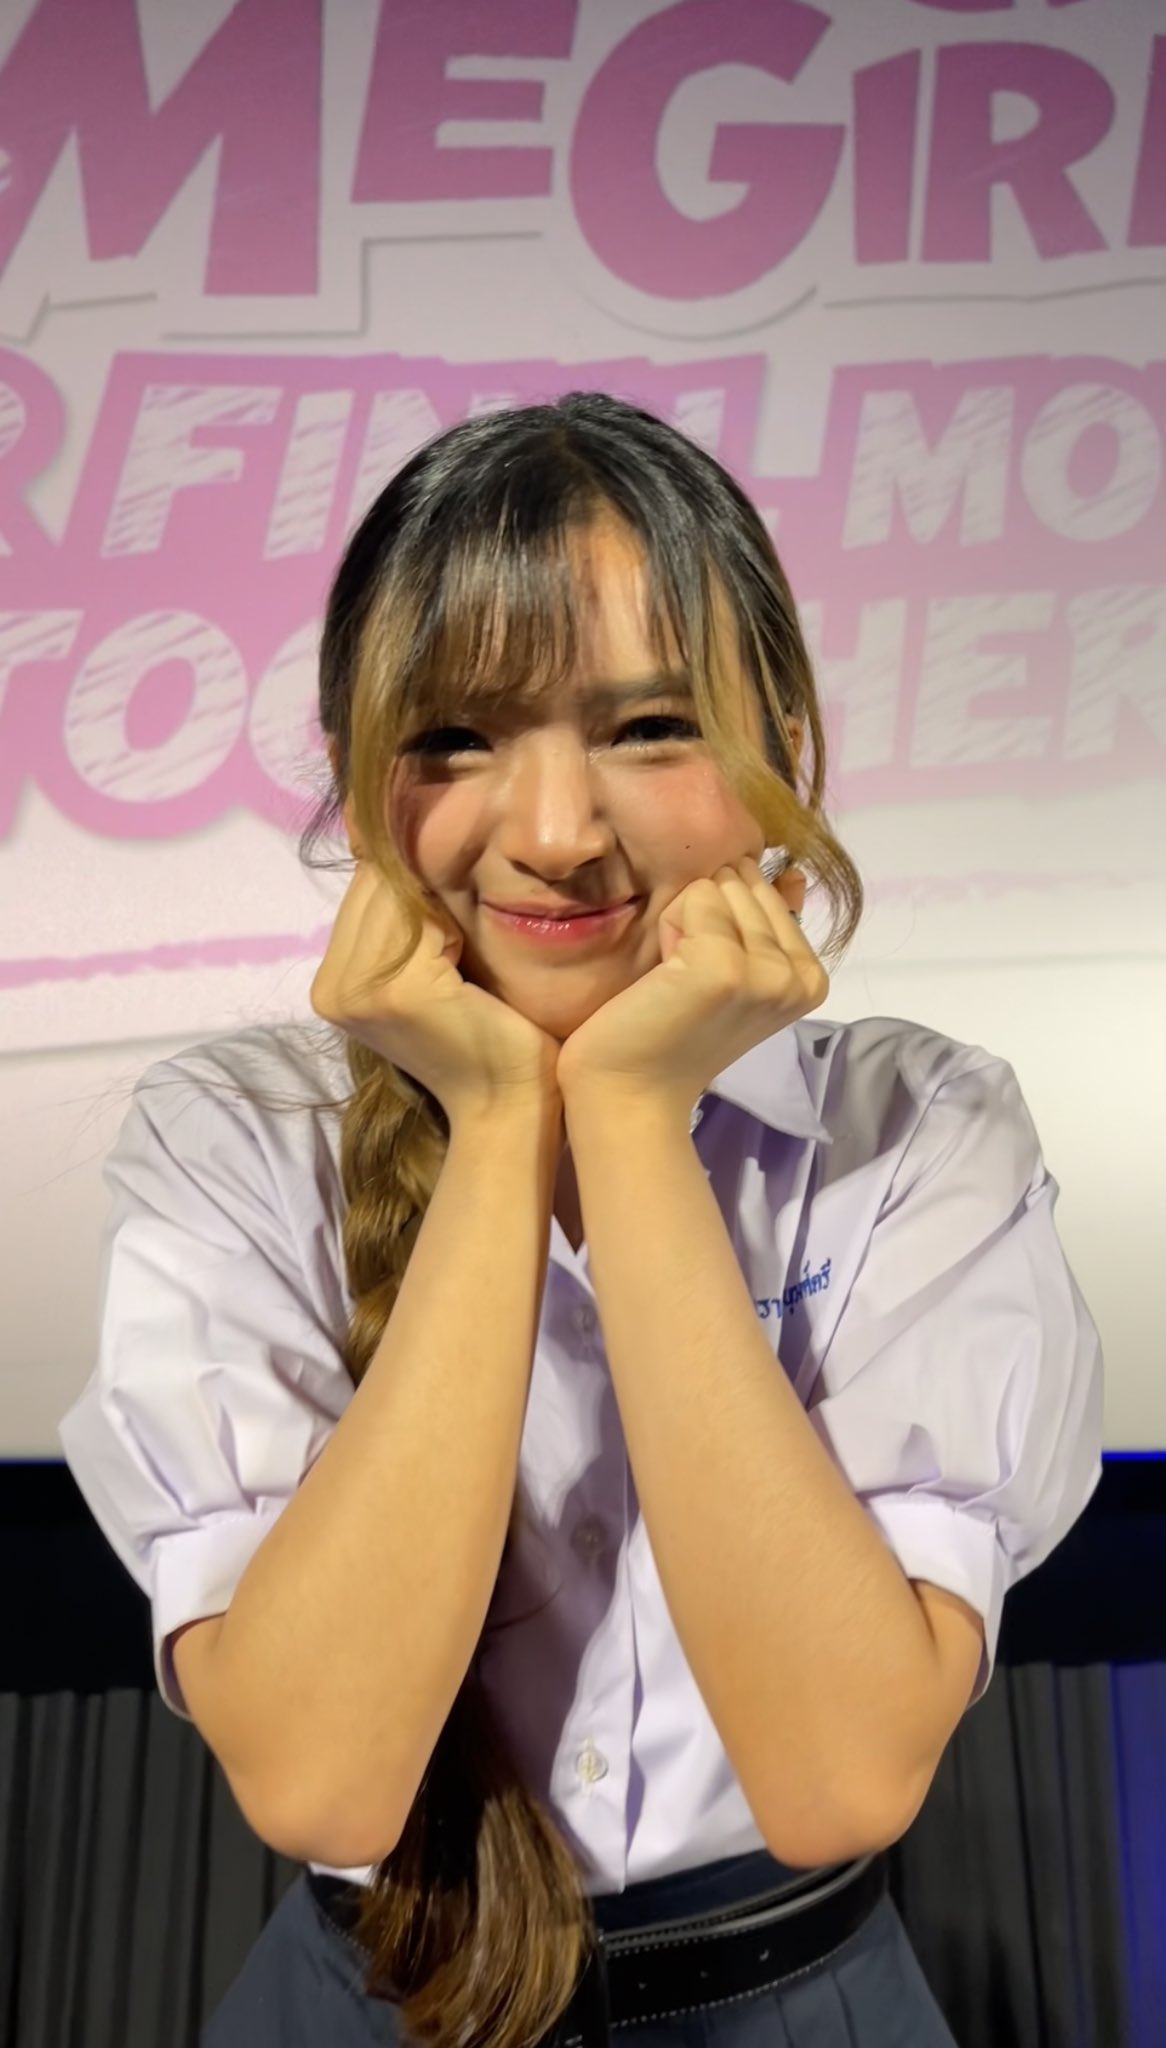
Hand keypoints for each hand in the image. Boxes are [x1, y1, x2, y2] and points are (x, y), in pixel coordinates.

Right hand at [310, 863, 561, 1126]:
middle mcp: (330, 987)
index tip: (449, 900)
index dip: (409, 876)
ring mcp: (359, 991)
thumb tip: (394, 836)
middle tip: (462, 930)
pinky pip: (426, 921)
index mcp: (328, 982)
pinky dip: (457, 929)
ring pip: (399, 896)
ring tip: (465, 950)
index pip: (362, 886)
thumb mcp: (427, 967)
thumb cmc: (482, 1033)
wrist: (505, 1103)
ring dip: (442, 906)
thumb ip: (402, 919)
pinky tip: (471, 963)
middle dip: (423, 885)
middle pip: (375, 884)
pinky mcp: (398, 992)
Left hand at [556, 856, 828, 1116]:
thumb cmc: (674, 1029)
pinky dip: (668, 928)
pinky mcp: (723, 966)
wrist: (631, 1089)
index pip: (768, 893)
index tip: (709, 976)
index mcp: (813, 977)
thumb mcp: (739, 970)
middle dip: (706, 918)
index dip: (725, 924)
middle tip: (688, 978)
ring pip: (719, 887)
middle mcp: (800, 976)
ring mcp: (765, 972)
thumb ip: (767, 922)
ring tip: (677, 978)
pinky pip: (695, 897)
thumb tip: (791, 871)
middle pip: (744, 884)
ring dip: (685, 924)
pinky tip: (665, 977)